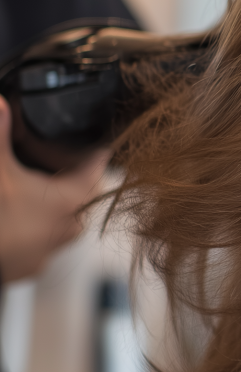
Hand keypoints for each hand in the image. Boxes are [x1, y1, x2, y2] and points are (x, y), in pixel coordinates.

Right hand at [0, 96, 109, 282]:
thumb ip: (0, 135)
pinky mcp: (26, 266)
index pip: (95, 172)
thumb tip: (1, 105)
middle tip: (66, 162)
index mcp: (67, 202)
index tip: (101, 146)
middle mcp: (65, 229)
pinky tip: (18, 215)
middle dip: (76, 179)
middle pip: (83, 199)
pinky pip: (40, 240)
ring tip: (40, 187)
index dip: (97, 156)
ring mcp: (46, 252)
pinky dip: (34, 224)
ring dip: (55, 204)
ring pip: (63, 222)